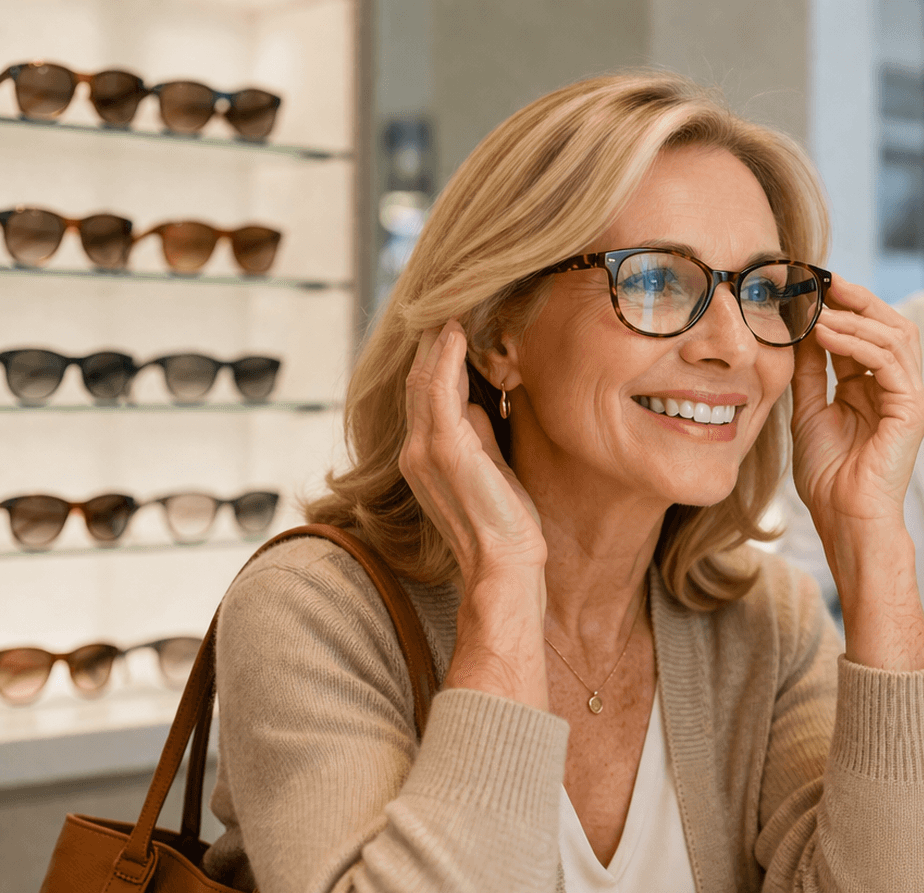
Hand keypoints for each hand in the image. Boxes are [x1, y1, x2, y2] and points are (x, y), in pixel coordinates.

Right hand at [400, 319, 545, 581]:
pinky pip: (438, 391)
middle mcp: (416, 449)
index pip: (425, 391)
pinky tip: (455, 331)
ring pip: (424, 378)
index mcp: (425, 454)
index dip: (435, 353)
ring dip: (437, 338)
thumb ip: (478, 434)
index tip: (450, 318)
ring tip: (451, 301)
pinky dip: (445, 357)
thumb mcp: (491, 468)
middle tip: (448, 295)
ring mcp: (425, 449)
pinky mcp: (445, 451)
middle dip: (431, 337)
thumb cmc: (506, 522)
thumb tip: (478, 403)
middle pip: (418, 377)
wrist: (506, 565)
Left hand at [789, 276, 923, 671]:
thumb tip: (799, 330)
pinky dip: (858, 343)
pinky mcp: (913, 410)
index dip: (840, 307)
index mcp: (876, 388)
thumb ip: (810, 372)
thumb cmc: (829, 478)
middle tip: (820, 279)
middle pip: (889, 324)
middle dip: (856, 298)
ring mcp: (911, 397)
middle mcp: (899, 388)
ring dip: (854, 316)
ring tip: (818, 306)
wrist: (845, 521)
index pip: (865, 332)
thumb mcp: (810, 411)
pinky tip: (827, 334)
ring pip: (894, 335)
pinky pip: (889, 361)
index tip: (807, 286)